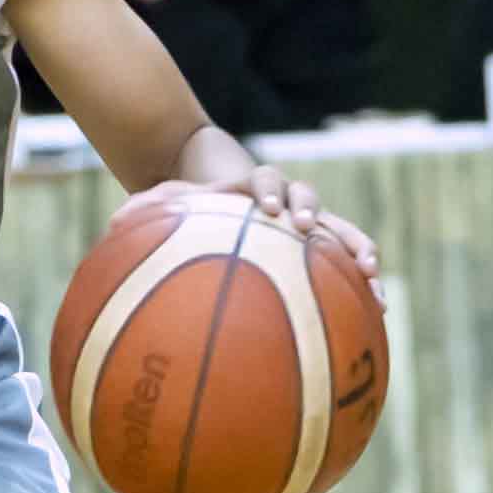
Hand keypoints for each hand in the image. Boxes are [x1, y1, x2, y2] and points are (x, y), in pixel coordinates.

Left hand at [122, 173, 380, 286]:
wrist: (229, 190)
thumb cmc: (199, 202)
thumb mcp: (172, 202)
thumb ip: (150, 208)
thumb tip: (115, 220)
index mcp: (252, 187)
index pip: (262, 180)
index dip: (266, 191)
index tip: (265, 208)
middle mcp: (286, 200)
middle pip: (308, 197)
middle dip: (313, 211)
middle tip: (309, 228)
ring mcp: (311, 223)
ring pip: (342, 229)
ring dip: (356, 247)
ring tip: (368, 273)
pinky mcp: (326, 248)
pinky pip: (349, 263)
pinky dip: (365, 283)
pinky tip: (378, 313)